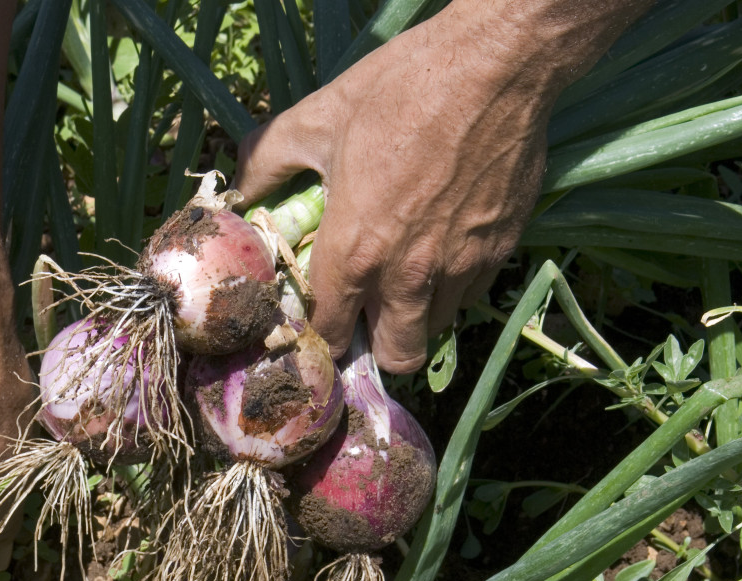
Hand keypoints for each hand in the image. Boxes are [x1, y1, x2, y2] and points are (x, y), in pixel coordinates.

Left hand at [235, 5, 561, 370]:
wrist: (498, 64)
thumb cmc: (403, 88)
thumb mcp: (319, 116)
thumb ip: (269, 159)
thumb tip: (240, 186)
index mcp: (356, 250)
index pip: (329, 332)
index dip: (319, 334)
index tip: (318, 318)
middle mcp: (409, 274)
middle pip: (394, 355)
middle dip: (375, 343)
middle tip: (365, 310)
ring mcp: (460, 267)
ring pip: (435, 328)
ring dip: (415, 314)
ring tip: (402, 276)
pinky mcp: (501, 251)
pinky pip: (470, 294)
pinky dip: (451, 285)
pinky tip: (440, 246)